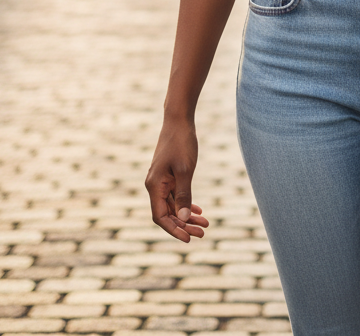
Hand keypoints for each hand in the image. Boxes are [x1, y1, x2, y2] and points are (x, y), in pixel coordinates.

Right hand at [145, 119, 209, 241]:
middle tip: (203, 233)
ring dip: (187, 216)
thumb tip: (184, 219)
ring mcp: (161, 181)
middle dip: (184, 225)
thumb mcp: (185, 170)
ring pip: (173, 205)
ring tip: (205, 225)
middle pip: (167, 214)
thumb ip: (184, 194)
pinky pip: (176, 195)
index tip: (189, 239)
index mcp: (154, 186)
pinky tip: (198, 210)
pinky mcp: (169, 175)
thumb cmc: (181, 143)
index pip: (161, 217)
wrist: (179, 120)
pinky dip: (186, 204)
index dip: (174, 230)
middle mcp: (155, 186)